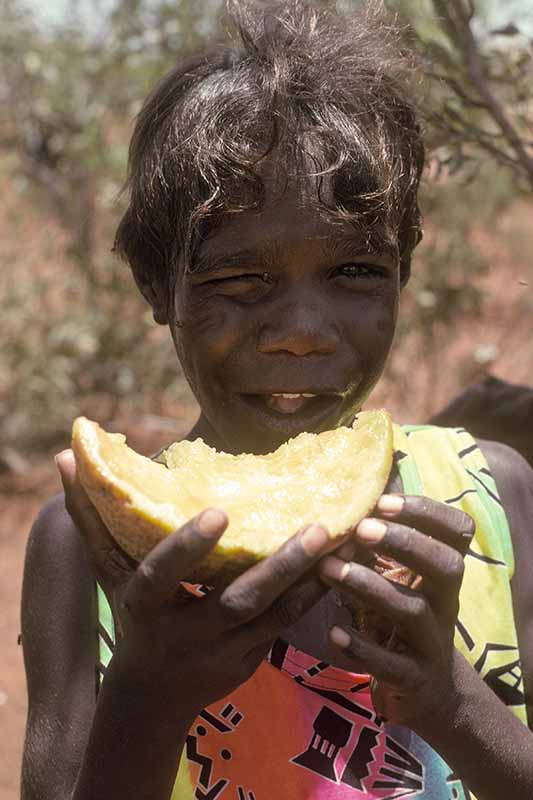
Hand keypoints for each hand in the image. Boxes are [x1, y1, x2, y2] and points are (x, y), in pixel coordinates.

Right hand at [56, 449, 330, 716]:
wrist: (153, 693)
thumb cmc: (132, 615)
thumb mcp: (107, 570)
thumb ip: (91, 517)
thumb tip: (65, 457)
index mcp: (145, 604)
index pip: (163, 576)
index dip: (187, 547)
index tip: (219, 512)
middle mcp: (185, 631)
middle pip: (236, 600)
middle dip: (279, 566)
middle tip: (319, 526)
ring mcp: (222, 650)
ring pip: (272, 617)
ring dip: (310, 581)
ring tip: (345, 541)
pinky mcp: (251, 658)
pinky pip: (286, 629)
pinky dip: (313, 599)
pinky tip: (342, 567)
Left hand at [318, 494, 474, 727]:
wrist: (423, 687)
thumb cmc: (400, 613)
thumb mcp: (399, 574)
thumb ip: (383, 536)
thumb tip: (358, 478)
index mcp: (444, 571)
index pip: (457, 532)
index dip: (426, 512)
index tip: (383, 501)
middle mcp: (446, 602)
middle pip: (445, 566)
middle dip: (406, 543)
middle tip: (361, 528)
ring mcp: (432, 642)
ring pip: (412, 610)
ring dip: (370, 586)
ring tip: (328, 569)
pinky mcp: (413, 678)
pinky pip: (392, 664)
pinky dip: (362, 647)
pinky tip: (334, 632)